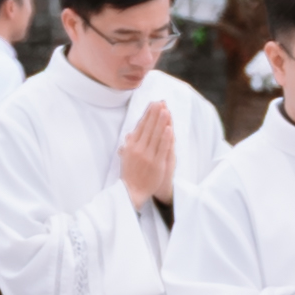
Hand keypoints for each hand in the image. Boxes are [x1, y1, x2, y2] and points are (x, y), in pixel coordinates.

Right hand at [118, 85, 180, 211]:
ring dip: (160, 121)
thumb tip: (130, 134)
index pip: (140, 126)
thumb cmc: (129, 175)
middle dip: (154, 114)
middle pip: (148, 128)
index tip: (153, 104)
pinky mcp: (156, 163)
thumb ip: (129, 144)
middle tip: (160, 101)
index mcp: (131, 146)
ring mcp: (148, 156)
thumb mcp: (126, 157)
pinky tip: (169, 128)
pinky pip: (162, 148)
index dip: (147, 114)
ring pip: (156, 135)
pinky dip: (165, 138)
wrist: (131, 192)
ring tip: (165, 109)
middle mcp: (138, 149)